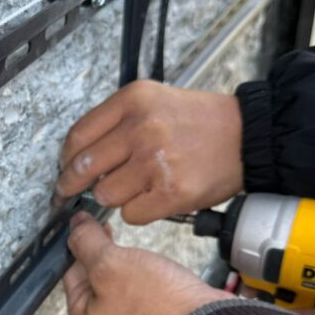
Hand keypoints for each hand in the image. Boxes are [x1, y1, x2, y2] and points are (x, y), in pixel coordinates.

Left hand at [55, 80, 243, 222]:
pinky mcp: (170, 192)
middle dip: (72, 185)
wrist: (248, 136)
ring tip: (136, 187)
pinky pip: (131, 214)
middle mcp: (141, 128)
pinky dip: (138, 212)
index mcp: (133, 101)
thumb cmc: (200, 122)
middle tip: (70, 193)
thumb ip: (115, 123)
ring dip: (115, 197)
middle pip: (83, 168)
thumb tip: (76, 158)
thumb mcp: (154, 102)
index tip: (65, 168)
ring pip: (105, 194)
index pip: (78, 136)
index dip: (66, 158)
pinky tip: (155, 197)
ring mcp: (155, 161)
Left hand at [63, 211, 230, 314]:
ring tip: (132, 246)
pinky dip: (141, 271)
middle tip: (107, 227)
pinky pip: (139, 287)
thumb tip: (74, 226)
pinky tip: (150, 263)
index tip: (84, 220)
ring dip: (122, 259)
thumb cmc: (157, 305)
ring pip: (117, 278)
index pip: (69, 269)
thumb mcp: (110, 264)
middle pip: (92, 274)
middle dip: (100, 249)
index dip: (77, 241)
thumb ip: (86, 243)